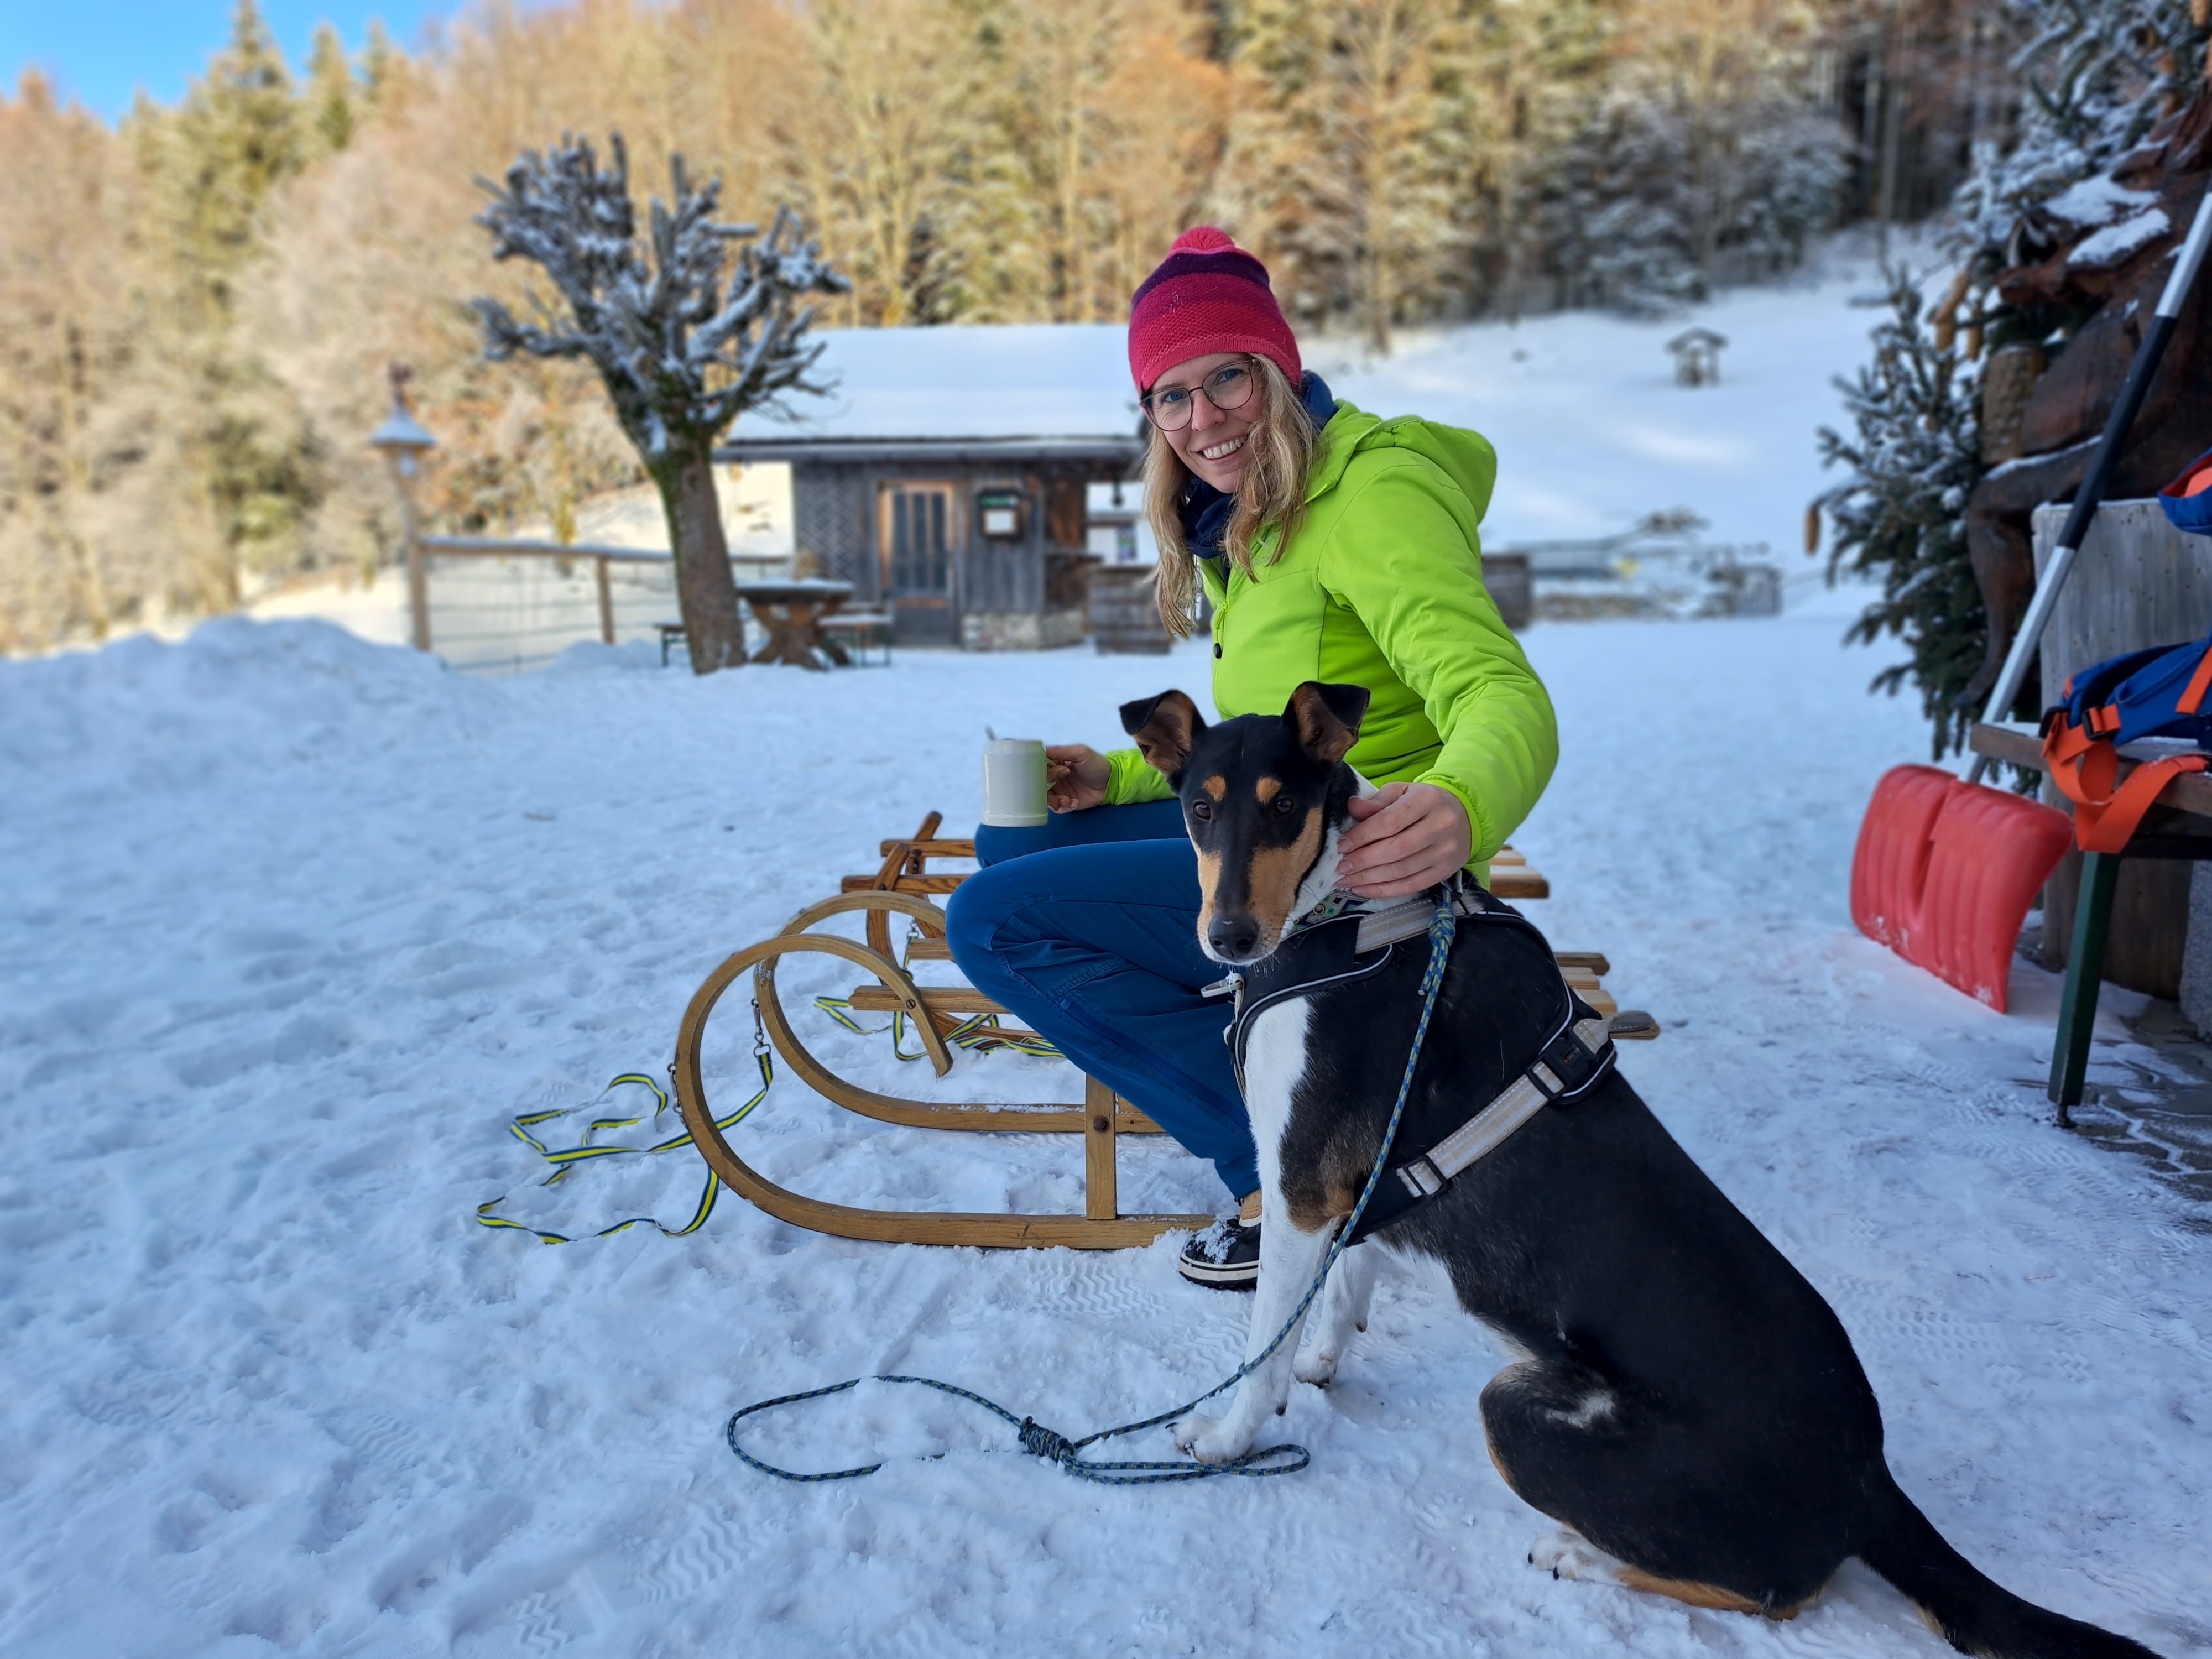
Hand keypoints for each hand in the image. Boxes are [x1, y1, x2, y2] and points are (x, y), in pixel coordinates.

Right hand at [1045, 744, 1110, 812]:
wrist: (1111, 782)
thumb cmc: (1096, 764)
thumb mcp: (1080, 752)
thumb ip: (1060, 751)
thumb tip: (1042, 751)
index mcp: (1055, 763)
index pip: (1039, 767)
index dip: (1040, 771)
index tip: (1049, 772)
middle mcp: (1055, 777)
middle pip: (1039, 784)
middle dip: (1046, 787)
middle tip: (1058, 782)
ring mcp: (1060, 791)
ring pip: (1046, 798)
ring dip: (1053, 800)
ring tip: (1065, 800)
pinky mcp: (1067, 802)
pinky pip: (1058, 808)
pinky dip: (1063, 806)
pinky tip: (1074, 803)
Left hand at [1337, 782, 1471, 897]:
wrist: (1464, 817)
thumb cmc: (1423, 803)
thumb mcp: (1401, 792)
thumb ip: (1376, 801)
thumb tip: (1351, 807)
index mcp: (1428, 799)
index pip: (1390, 821)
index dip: (1363, 836)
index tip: (1342, 845)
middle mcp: (1441, 825)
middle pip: (1396, 849)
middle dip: (1363, 860)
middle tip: (1341, 866)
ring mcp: (1445, 851)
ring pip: (1402, 870)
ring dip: (1370, 878)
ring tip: (1347, 880)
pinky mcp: (1445, 871)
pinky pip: (1411, 885)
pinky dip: (1385, 890)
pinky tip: (1364, 889)